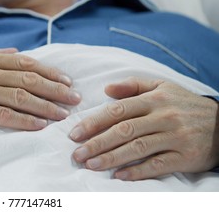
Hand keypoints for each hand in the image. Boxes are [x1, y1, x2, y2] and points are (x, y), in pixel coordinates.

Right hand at [0, 48, 80, 150]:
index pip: (26, 64)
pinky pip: (3, 116)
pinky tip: (40, 126)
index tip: (68, 81)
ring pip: (21, 98)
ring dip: (47, 106)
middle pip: (29, 80)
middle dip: (57, 89)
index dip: (50, 72)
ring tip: (64, 114)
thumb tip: (16, 52)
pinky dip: (25, 121)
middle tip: (76, 98)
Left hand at [70, 77, 218, 180]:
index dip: (94, 122)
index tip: (75, 133)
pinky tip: (119, 176)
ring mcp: (175, 137)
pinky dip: (137, 171)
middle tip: (77, 154)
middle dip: (97, 143)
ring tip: (91, 165)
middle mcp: (164, 117)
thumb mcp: (162, 87)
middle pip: (124, 130)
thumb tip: (107, 89)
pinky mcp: (185, 156)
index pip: (118, 110)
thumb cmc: (184, 104)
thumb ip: (133, 85)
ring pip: (137, 148)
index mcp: (154, 99)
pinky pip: (157, 165)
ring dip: (111, 158)